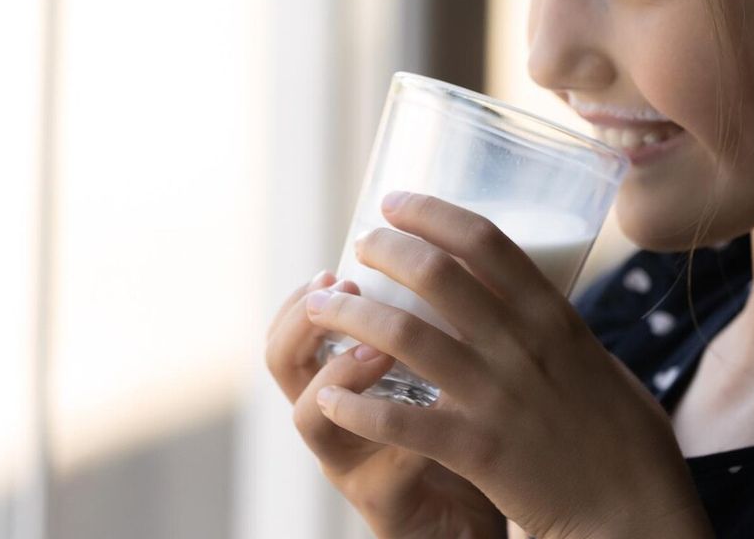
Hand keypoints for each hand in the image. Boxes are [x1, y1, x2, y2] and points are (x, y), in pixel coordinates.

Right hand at [265, 268, 506, 538]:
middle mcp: (333, 419)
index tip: (335, 267)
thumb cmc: (459, 431)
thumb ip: (433, 318)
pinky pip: (384, 467)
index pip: (290, 326)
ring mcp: (352, 463)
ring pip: (310, 415)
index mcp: (340, 379)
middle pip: (281, 362)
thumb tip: (452, 243)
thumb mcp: (438, 367)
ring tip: (381, 348)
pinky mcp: (384, 503)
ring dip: (342, 371)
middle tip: (349, 293)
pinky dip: (410, 435)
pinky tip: (444, 406)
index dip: (301, 294)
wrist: (473, 517)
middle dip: (305, 321)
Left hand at [302, 192, 712, 538]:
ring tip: (322, 307)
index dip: (431, 213)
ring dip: (352, 316)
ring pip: (404, 336)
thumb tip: (530, 303)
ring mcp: (497, 396)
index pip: (485, 241)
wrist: (634, 514)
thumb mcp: (599, 363)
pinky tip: (328, 396)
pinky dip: (356, 404)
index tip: (395, 202)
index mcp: (554, 318)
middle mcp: (522, 346)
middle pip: (435, 274)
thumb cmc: (627, 443)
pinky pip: (400, 419)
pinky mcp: (477, 449)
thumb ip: (558, 331)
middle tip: (359, 246)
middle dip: (385, 250)